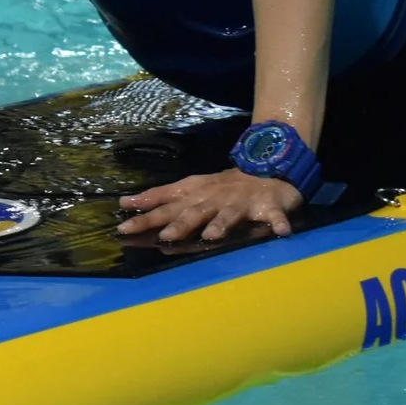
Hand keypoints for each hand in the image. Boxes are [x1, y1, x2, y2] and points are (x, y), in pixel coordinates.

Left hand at [117, 168, 301, 241]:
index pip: (166, 203)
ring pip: (229, 214)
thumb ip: (160, 197)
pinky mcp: (268, 206)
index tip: (124, 225)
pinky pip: (275, 216)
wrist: (265, 168)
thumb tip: (125, 202)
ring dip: (221, 224)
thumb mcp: (189, 188)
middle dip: (179, 224)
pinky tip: (281, 233)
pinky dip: (278, 223)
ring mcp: (241, 202)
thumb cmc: (222, 186)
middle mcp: (214, 198)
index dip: (146, 213)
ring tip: (212, 236)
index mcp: (195, 194)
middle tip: (165, 236)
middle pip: (194, 212)